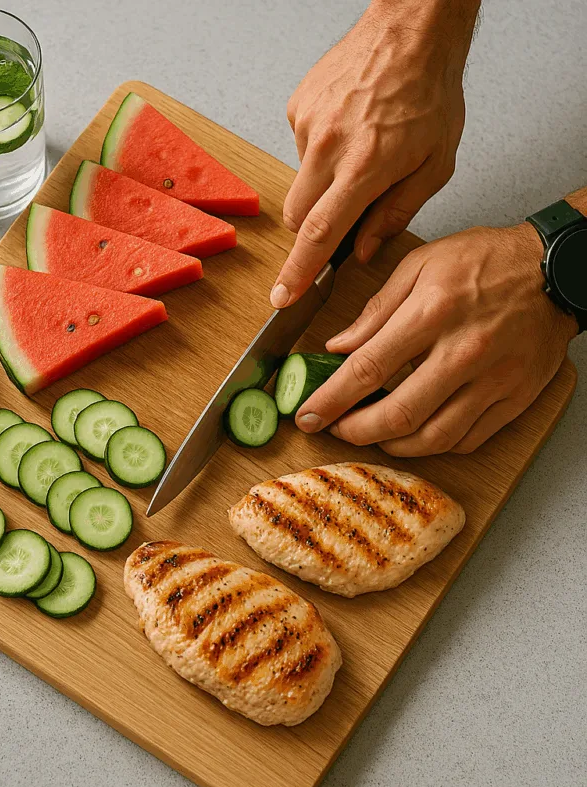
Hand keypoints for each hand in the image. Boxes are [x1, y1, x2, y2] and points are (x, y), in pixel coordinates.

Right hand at [272, 0, 478, 308]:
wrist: (412, 28)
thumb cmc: (430, 92)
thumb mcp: (434, 164)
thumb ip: (396, 214)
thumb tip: (363, 250)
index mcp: (366, 165)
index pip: (321, 233)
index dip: (299, 271)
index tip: (283, 296)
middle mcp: (330, 146)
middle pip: (298, 216)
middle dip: (313, 227)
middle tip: (344, 206)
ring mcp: (309, 124)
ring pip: (300, 182)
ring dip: (323, 181)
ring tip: (358, 148)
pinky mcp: (298, 107)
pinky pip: (301, 147)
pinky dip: (321, 150)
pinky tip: (348, 128)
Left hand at [295, 223, 576, 455]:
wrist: (557, 270)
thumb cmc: (487, 261)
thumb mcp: (421, 265)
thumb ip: (375, 311)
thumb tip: (338, 347)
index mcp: (433, 312)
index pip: (368, 368)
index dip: (332, 399)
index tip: (308, 414)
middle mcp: (465, 351)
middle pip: (399, 414)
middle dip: (354, 432)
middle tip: (333, 430)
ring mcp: (495, 380)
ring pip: (433, 437)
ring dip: (391, 445)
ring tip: (369, 434)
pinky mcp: (516, 398)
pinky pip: (468, 439)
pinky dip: (433, 445)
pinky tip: (414, 434)